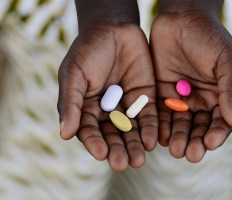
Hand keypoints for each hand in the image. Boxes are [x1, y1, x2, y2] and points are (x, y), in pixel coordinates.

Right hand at [57, 24, 157, 170]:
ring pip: (131, 130)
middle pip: (112, 135)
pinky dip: (150, 129)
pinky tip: (151, 141)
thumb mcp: (74, 74)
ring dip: (134, 145)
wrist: (114, 28)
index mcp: (87, 108)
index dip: (94, 142)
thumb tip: (64, 134)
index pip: (90, 131)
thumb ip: (71, 103)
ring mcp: (127, 105)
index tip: (101, 153)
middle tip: (122, 163)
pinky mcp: (145, 98)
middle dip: (117, 149)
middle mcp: (108, 111)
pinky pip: (149, 116)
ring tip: (138, 160)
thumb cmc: (88, 50)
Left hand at [150, 0, 231, 162]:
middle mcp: (199, 100)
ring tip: (175, 149)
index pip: (220, 121)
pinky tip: (158, 136)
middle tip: (190, 154)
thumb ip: (230, 90)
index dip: (216, 133)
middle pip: (198, 127)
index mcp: (219, 95)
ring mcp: (179, 98)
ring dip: (177, 138)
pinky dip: (160, 126)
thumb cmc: (209, 37)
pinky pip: (160, 113)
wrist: (181, 17)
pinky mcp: (159, 93)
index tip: (211, 143)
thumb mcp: (227, 60)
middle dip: (195, 141)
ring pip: (179, 124)